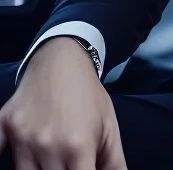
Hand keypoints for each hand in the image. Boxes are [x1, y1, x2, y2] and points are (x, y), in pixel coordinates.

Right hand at [0, 37, 127, 169]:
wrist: (63, 60)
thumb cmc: (89, 96)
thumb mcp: (109, 126)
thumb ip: (114, 162)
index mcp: (79, 146)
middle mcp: (48, 145)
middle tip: (69, 162)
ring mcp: (22, 137)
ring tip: (54, 157)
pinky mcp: (3, 127)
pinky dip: (3, 156)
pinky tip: (23, 155)